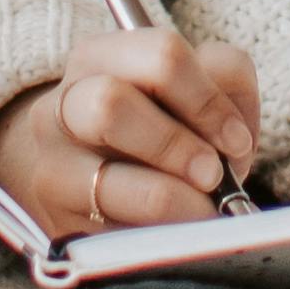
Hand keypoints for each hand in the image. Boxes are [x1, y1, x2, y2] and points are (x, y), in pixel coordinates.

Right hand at [0, 20, 263, 243]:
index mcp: (100, 56)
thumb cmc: (166, 131)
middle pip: (111, 104)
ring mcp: (52, 166)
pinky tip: (177, 230)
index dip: (208, 101)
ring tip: (201, 207)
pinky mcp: (57, 221)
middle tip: (213, 175)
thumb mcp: (200, 93)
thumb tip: (229, 122)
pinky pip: (110, 232)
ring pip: (106, 179)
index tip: (236, 140)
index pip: (160, 55)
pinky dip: (157, 233)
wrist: (105, 187)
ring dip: (170, 197)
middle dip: (176, 146)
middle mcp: (62, 104)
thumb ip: (226, 79)